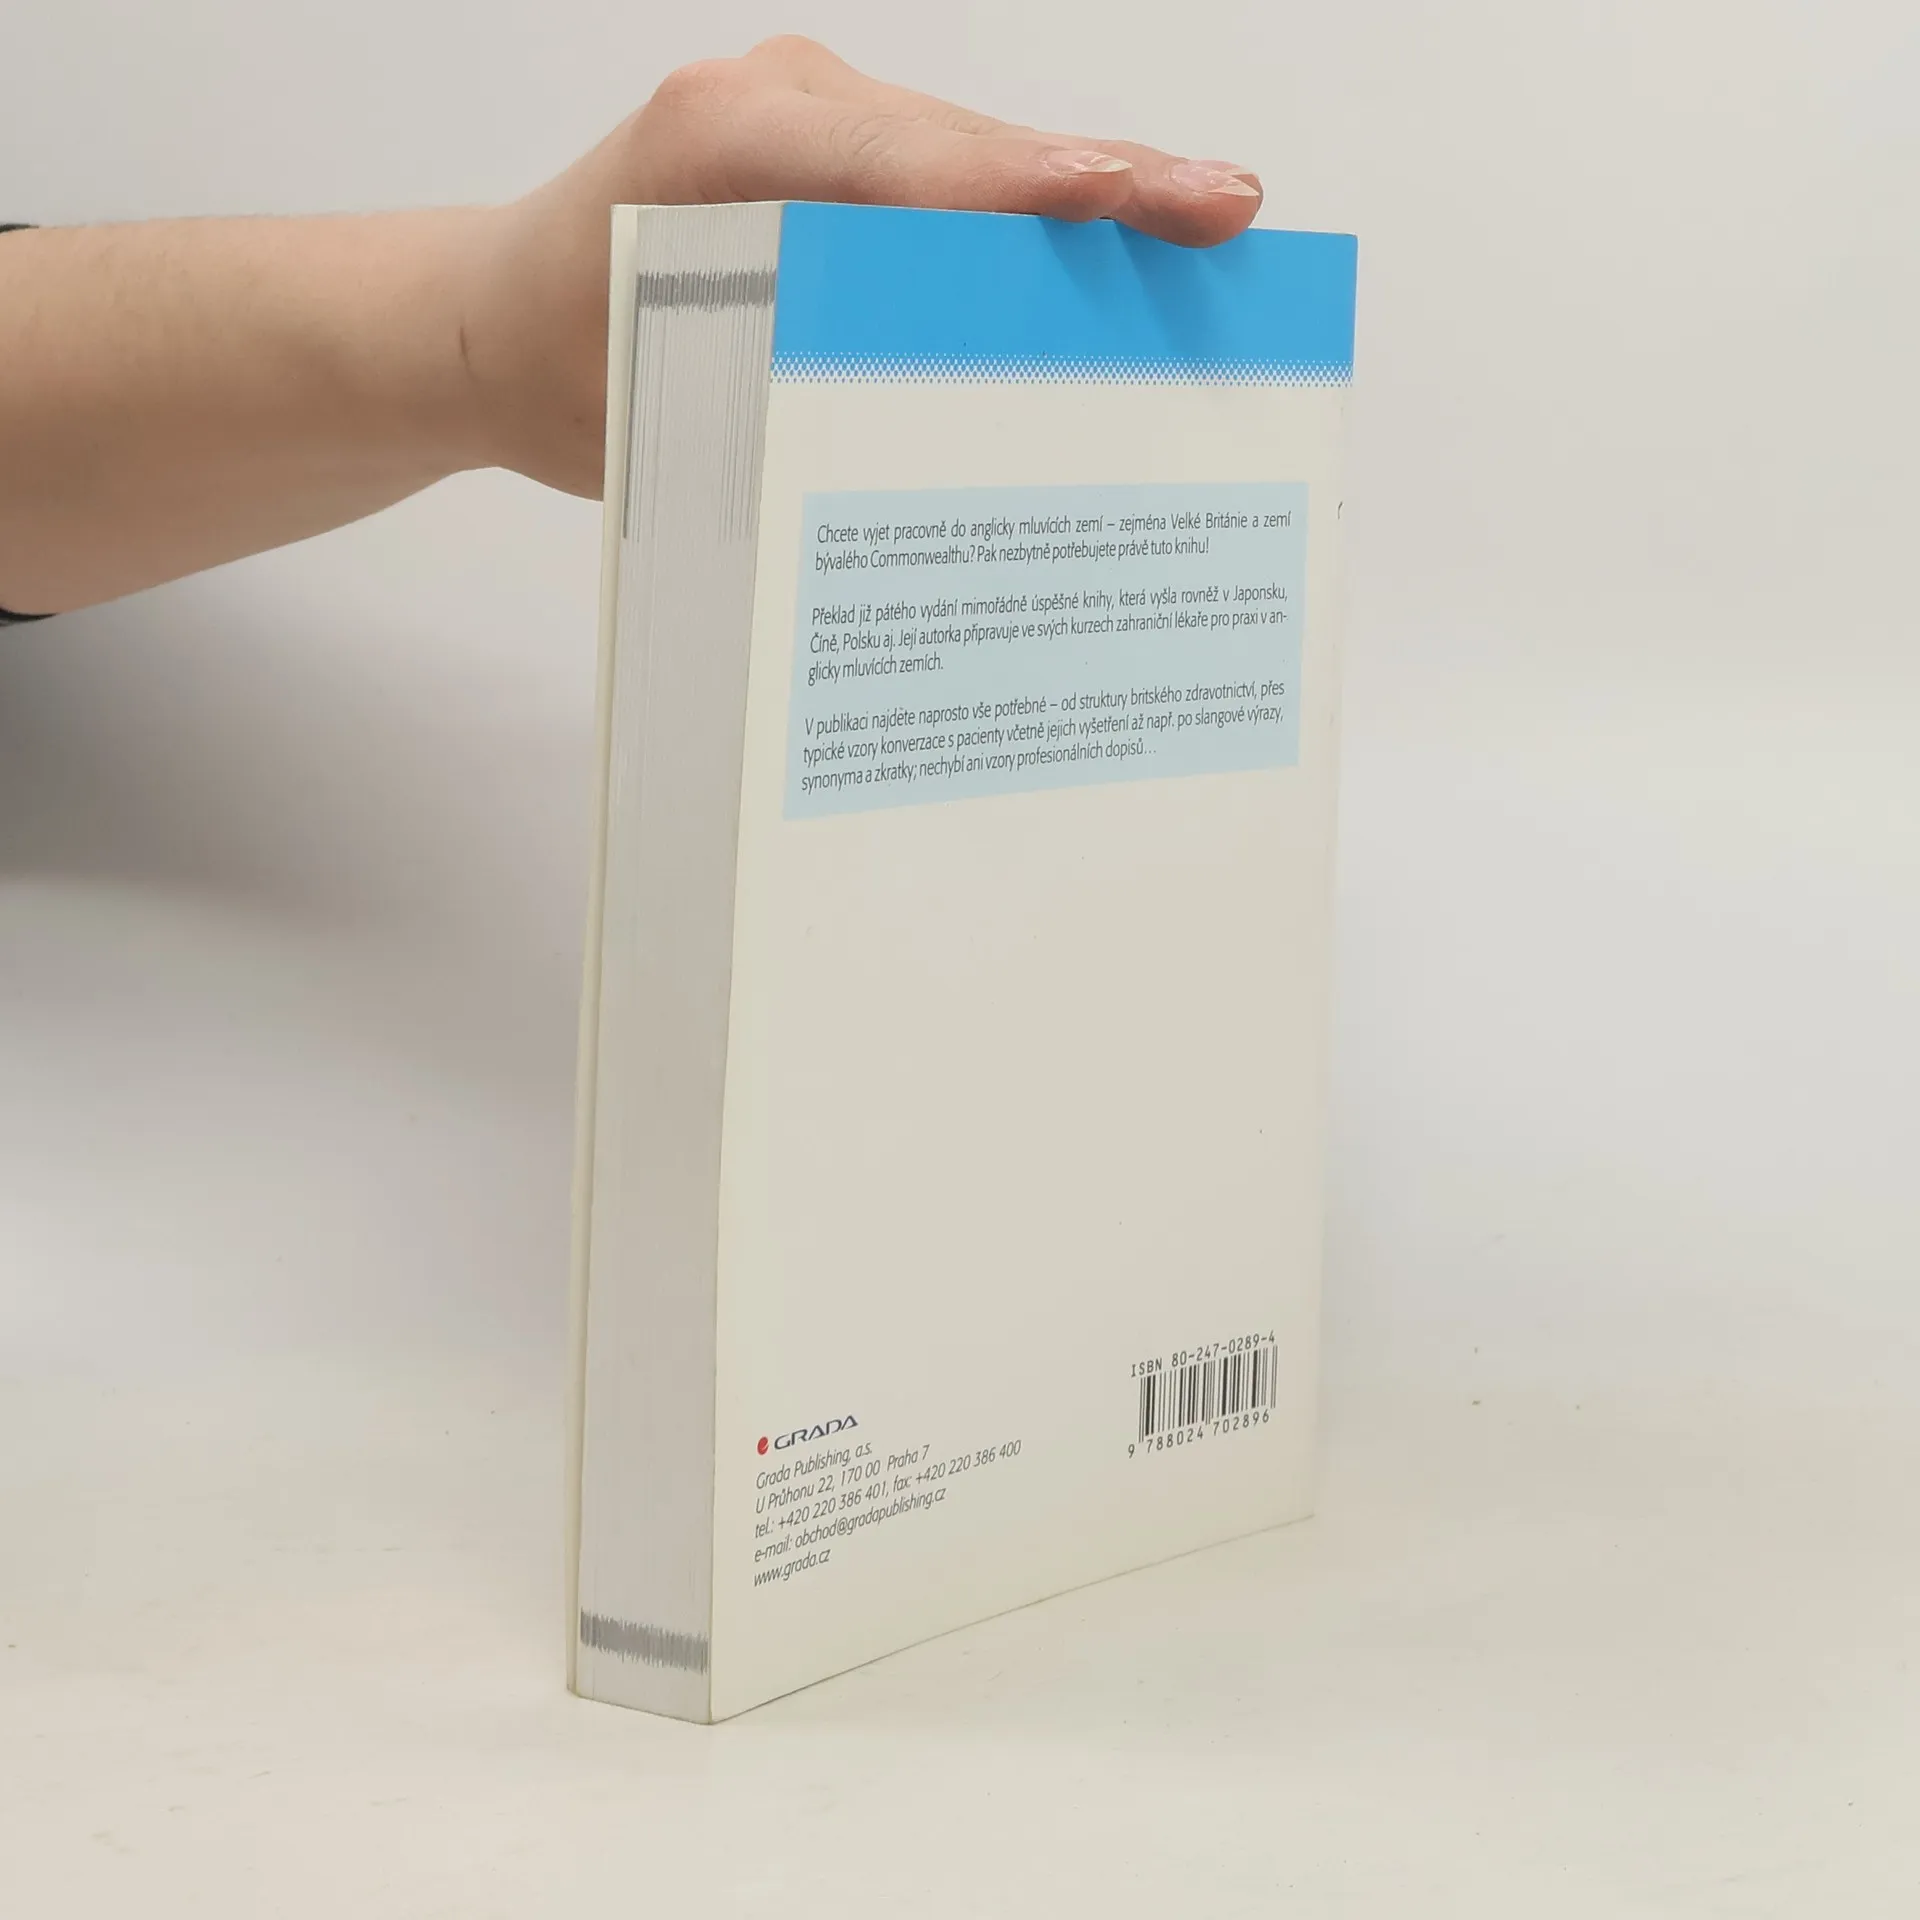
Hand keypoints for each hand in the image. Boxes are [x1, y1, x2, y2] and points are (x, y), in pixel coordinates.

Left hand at [461, 37, 1264, 496]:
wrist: (484, 321)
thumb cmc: (557, 372)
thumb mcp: (667, 410)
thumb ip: (797, 397)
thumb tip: (951, 440)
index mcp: (726, 148)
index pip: (920, 165)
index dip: (1045, 187)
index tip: (1152, 198)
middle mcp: (775, 103)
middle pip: (970, 149)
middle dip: (1101, 188)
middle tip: (1224, 215)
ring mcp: (802, 113)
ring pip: (968, 157)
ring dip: (1072, 204)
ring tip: (1192, 233)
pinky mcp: (818, 144)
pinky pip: (938, 175)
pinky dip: (1013, 219)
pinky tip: (1094, 255)